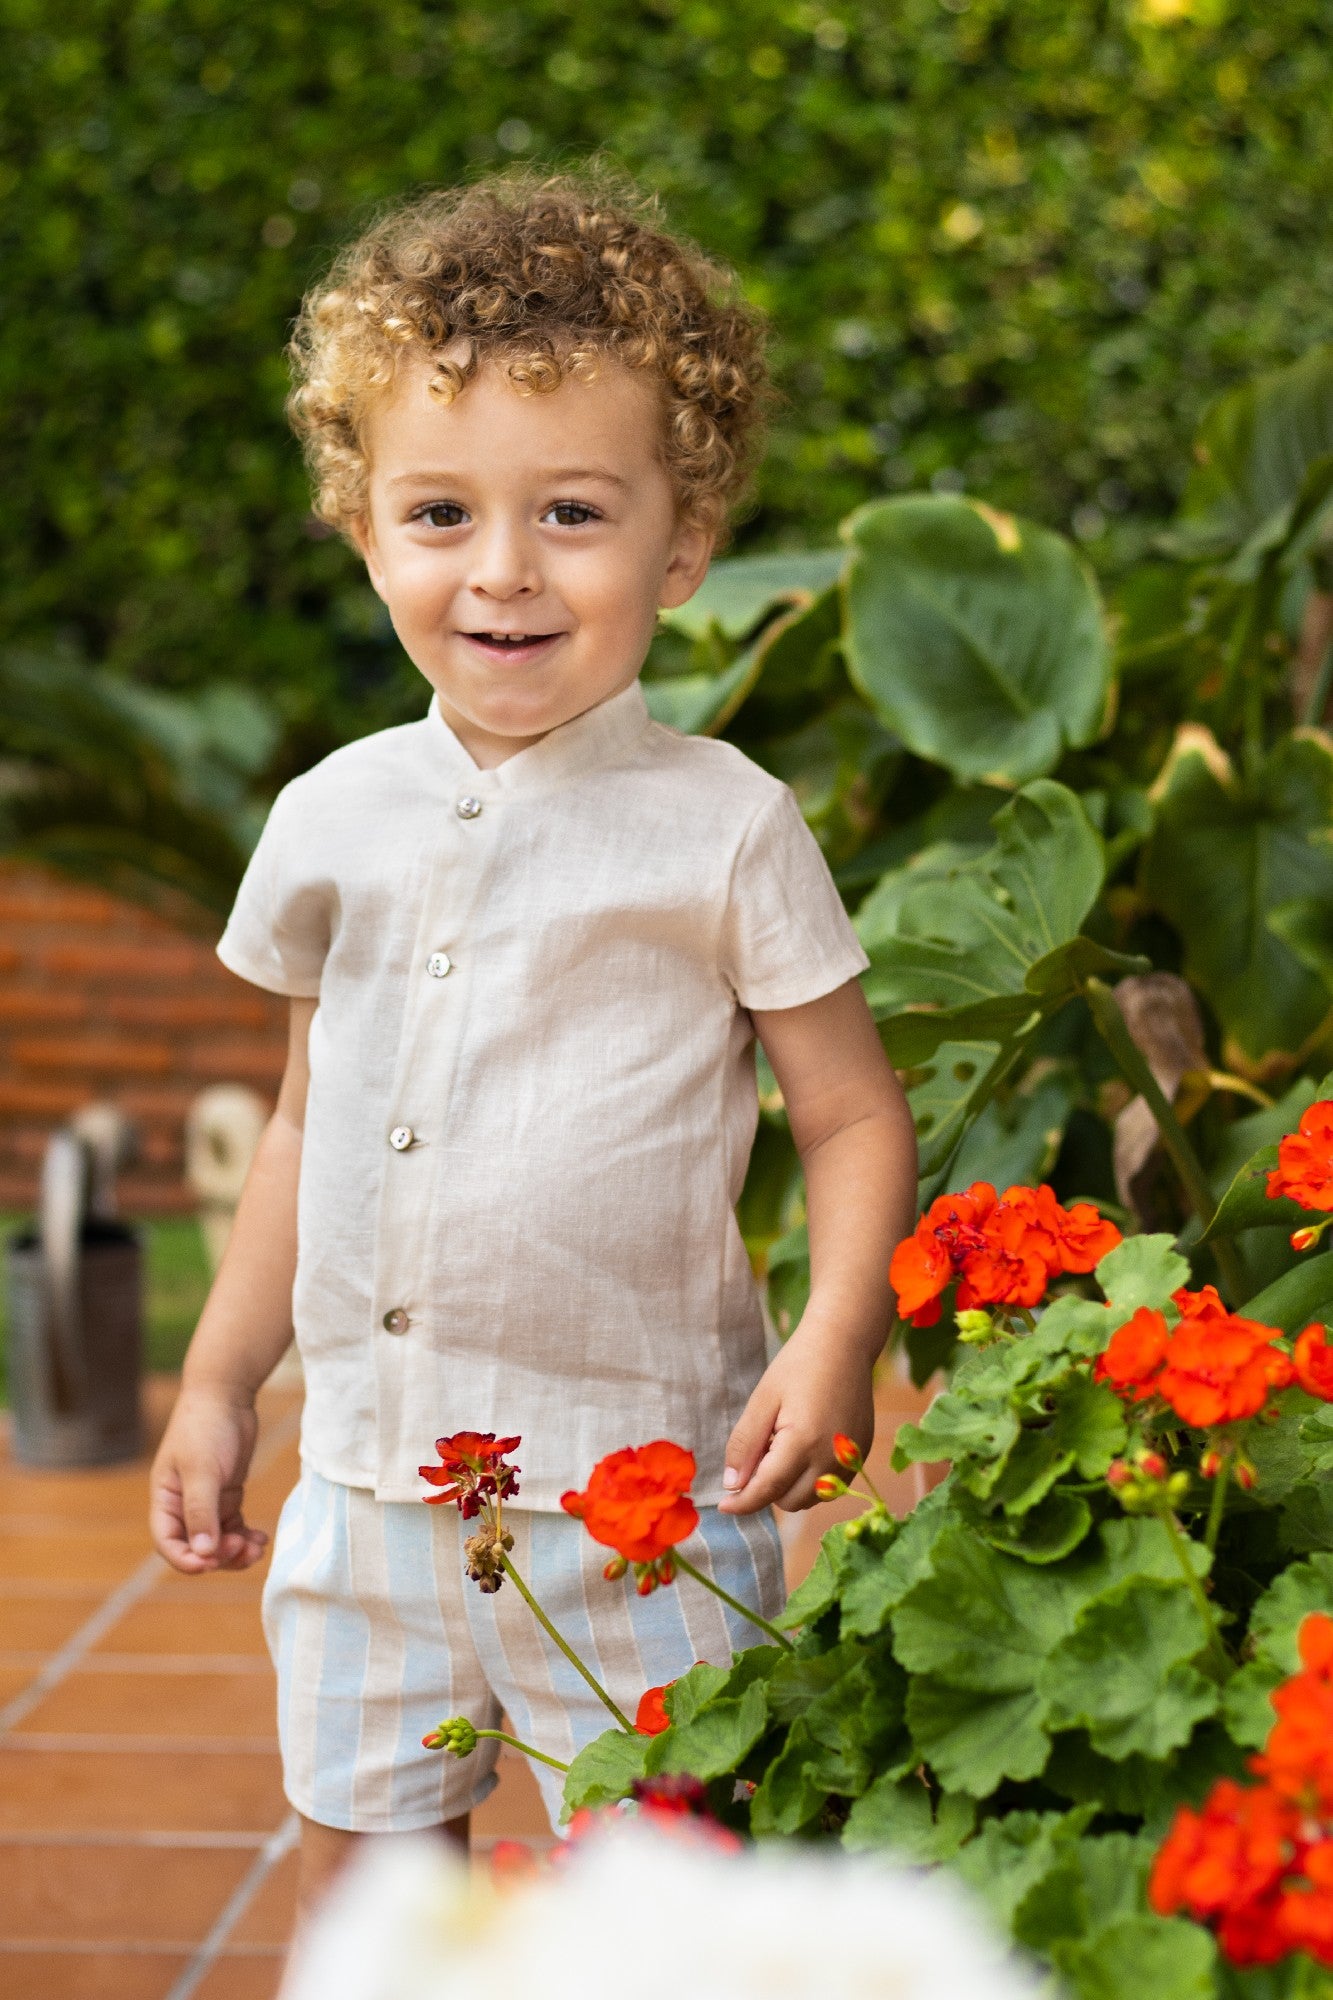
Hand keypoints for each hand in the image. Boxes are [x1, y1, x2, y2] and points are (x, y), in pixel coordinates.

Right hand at [149, 1387, 268, 1572]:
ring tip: (257, 1548)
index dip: (186, 1560)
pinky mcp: (227, 1494)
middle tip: (244, 1549)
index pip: (168, 1542)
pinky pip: (234, 1526)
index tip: (211, 1563)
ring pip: (218, 1541)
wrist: (226, 1395)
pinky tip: (261, 1538)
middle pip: (196, 1547)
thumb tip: (202, 1553)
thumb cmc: (205, 1427)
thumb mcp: (202, 1470)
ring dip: (236, 1551)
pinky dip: (246, 1536)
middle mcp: (183, 1504)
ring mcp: (206, 1500)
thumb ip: (201, 1511)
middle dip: (219, 1555)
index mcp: (165, 1499)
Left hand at [718, 1320, 874, 1514]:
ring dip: (790, 1487)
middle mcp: (831, 1458)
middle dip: (768, 1489)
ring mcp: (850, 1458)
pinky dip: (812, 1478)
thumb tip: (732, 1485)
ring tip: (784, 1444)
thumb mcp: (762, 1401)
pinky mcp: (861, 1454)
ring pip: (812, 1498)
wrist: (843, 1344)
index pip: (768, 1490)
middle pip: (790, 1502)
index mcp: (804, 1443)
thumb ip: (745, 1445)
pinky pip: (831, 1485)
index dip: (743, 1502)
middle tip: (762, 1449)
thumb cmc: (797, 1366)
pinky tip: (804, 1445)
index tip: (723, 1506)